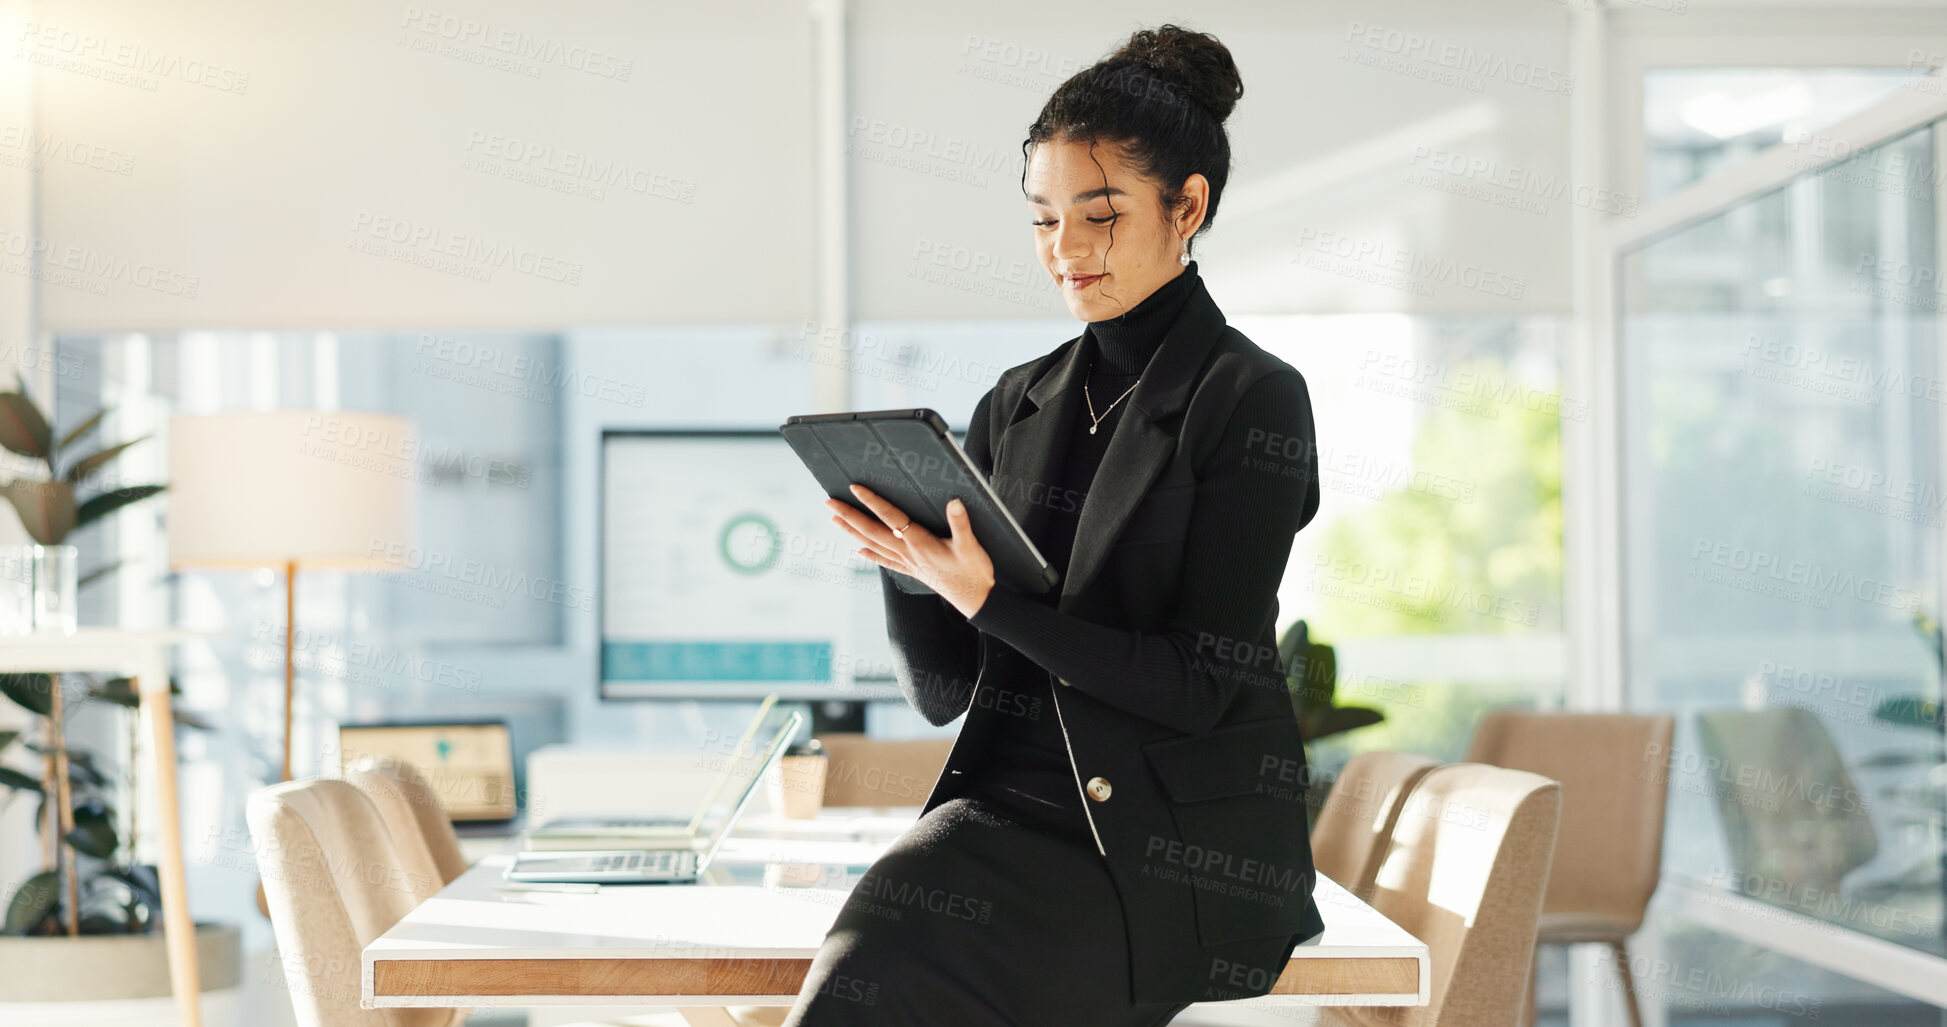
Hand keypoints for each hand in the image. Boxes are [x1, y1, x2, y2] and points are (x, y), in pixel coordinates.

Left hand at [826, 484, 994, 618]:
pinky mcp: (913, 571)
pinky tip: (858, 551)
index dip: (872, 502)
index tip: (856, 489)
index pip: (890, 518)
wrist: (977, 600)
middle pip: (871, 531)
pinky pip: (885, 561)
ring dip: (852, 532)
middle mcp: (908, 553)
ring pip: (873, 545)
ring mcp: (908, 563)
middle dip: (849, 516)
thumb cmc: (974, 573)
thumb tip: (954, 502)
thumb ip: (961, 524)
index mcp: (920, 543)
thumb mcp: (971, 546)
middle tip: (829, 502)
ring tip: (835, 520)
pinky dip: (870, 555)